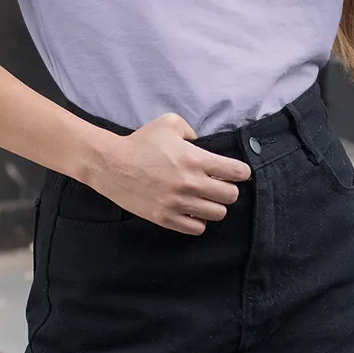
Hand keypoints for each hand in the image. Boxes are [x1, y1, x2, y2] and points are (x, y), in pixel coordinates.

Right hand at [87, 114, 253, 234]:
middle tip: (219, 186)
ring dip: (215, 206)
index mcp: (195, 159)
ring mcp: (178, 202)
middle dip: (228, 190)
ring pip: (217, 214)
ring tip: (206, 200)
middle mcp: (191, 183)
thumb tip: (201, 142)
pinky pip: (196, 228)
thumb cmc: (141, 142)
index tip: (238, 173)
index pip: (236, 172)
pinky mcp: (165, 218)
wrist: (111, 164)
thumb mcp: (169, 123)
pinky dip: (198, 221)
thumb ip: (191, 130)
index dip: (242, 172)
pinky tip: (192, 212)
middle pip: (230, 196)